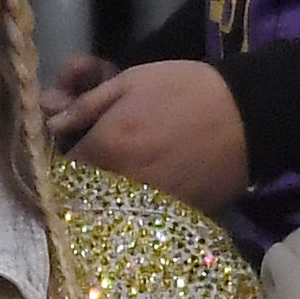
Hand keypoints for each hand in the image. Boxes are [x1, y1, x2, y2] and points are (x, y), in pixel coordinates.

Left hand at [46, 59, 248, 213]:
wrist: (248, 115)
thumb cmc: (185, 89)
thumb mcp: (130, 81)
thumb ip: (86, 105)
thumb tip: (51, 125)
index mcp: (104, 147)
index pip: (60, 165)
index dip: (62, 156)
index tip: (72, 146)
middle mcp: (117, 184)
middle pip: (80, 191)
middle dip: (79, 176)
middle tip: (97, 156)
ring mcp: (142, 205)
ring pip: (105, 208)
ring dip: (102, 193)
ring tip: (119, 171)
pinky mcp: (167, 217)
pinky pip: (134, 217)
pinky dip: (129, 205)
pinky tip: (140, 186)